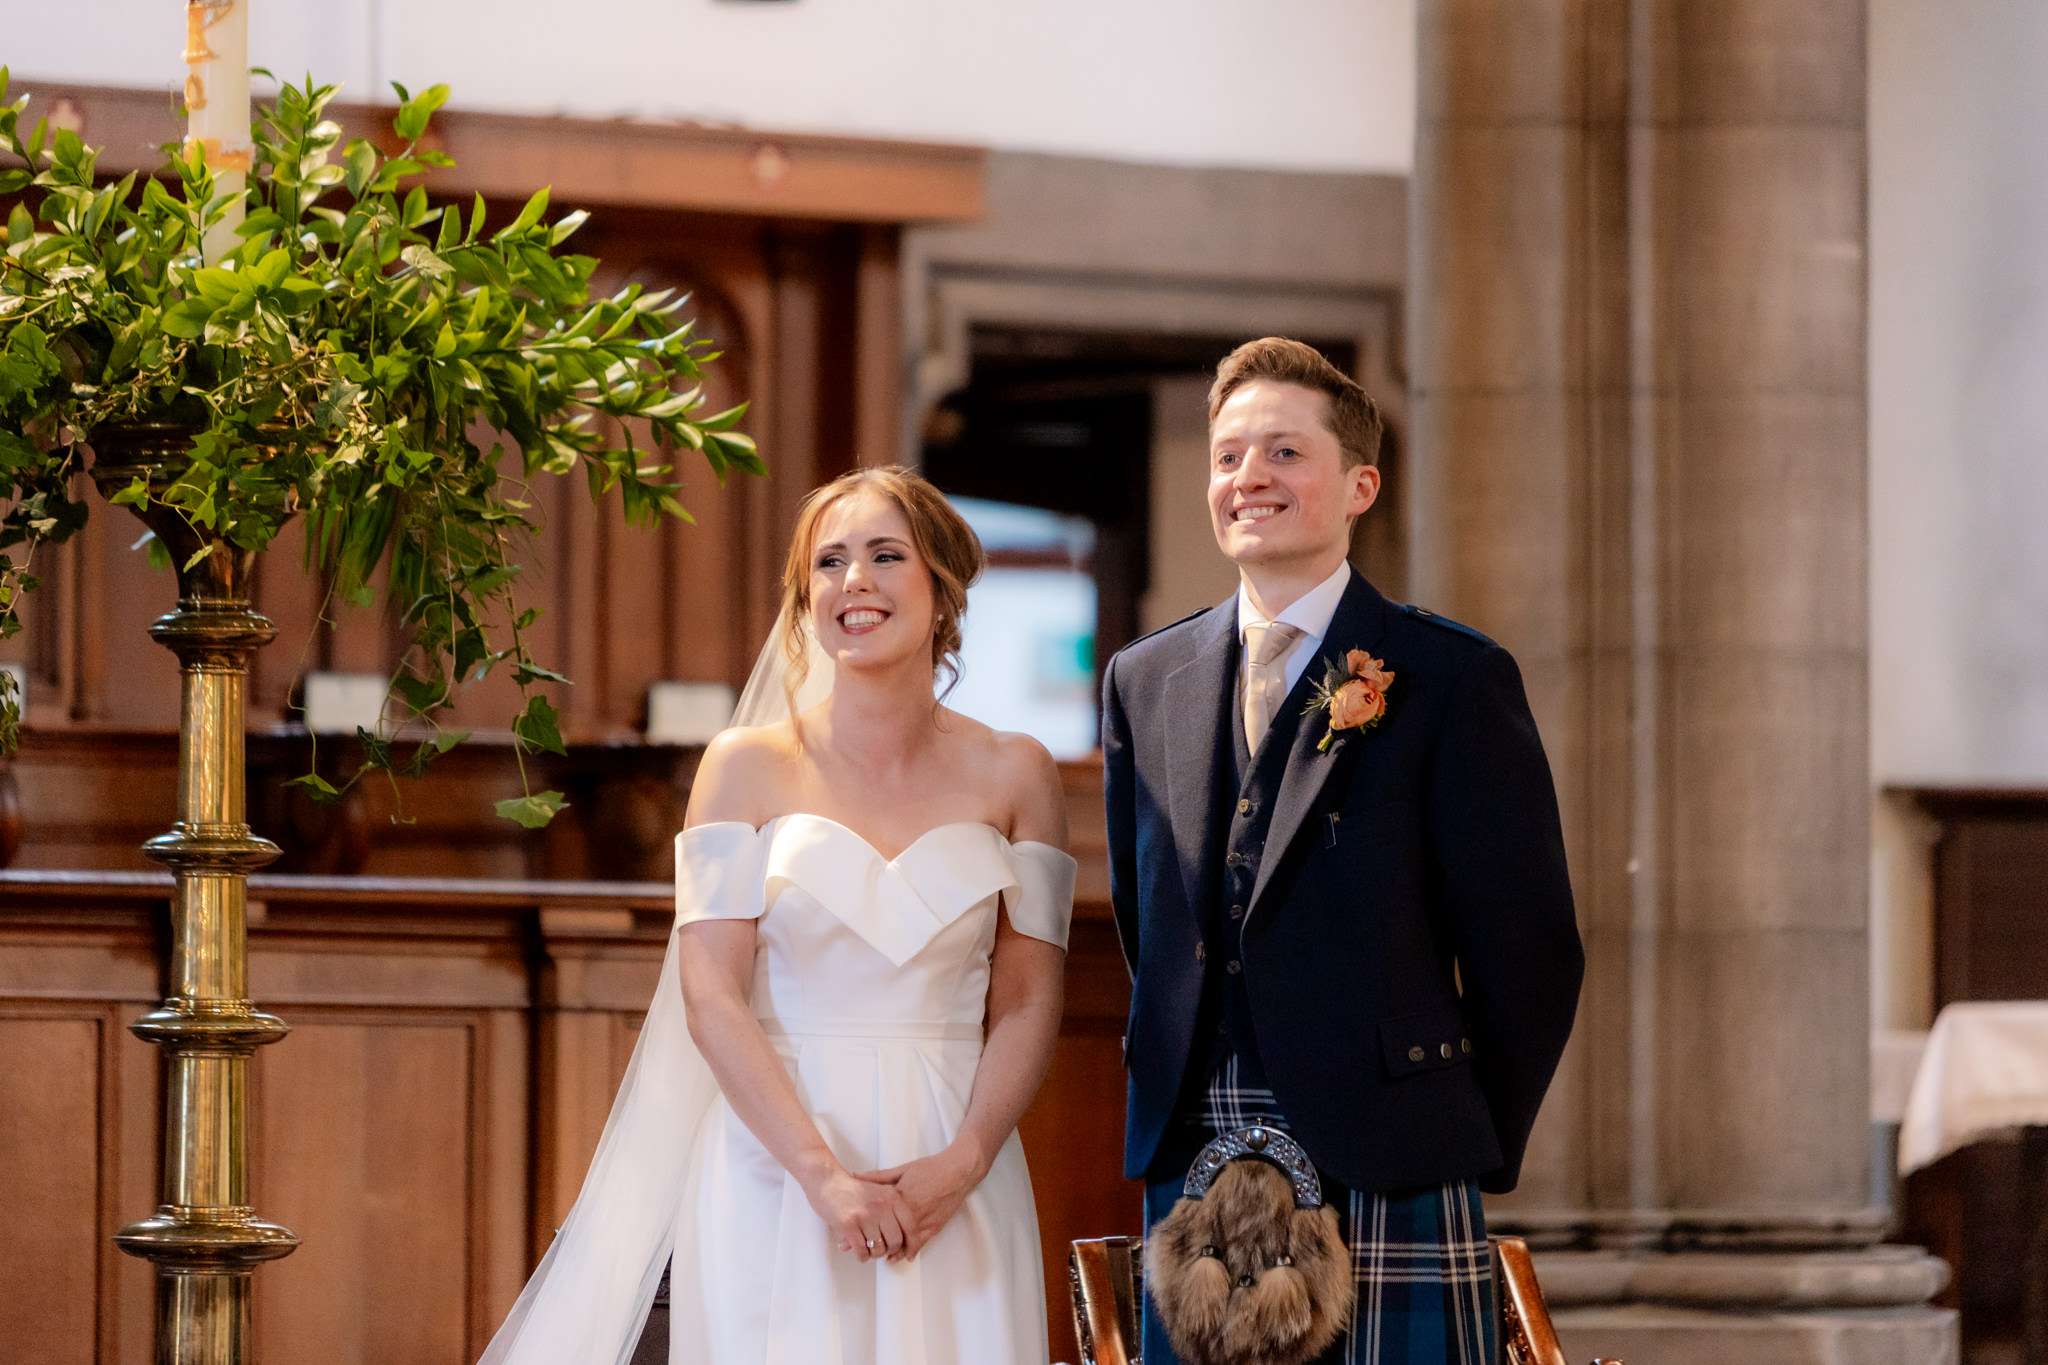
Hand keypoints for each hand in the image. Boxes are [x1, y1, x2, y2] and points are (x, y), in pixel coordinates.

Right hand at [802, 1166, 910, 1262]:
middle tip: (883, 1251)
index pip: (910, 1225)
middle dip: (889, 1250)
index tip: (908, 1253)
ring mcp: (865, 1215)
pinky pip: (862, 1251)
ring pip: (878, 1249)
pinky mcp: (849, 1225)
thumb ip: (893, 1208)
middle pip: (895, 1241)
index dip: (911, 1243)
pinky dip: (862, 1256)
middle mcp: (881, 1206)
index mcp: (891, 1197)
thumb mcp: (879, 1190)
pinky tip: (860, 1253)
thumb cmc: (852, 1189)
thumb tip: (906, 1234)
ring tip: (869, 1249)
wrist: (827, 1181)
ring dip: (874, 1254)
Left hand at [860, 1140, 988, 1260]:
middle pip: (888, 1233)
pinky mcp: (935, 1227)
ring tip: (882, 1256)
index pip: (876, 1216)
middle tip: (862, 1249)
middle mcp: (910, 1213)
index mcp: (899, 1198)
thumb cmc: (930, 1168)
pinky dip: (912, 1250)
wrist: (957, 1172)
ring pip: (903, 1242)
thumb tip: (856, 1175)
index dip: (863, 1227)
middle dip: (875, 1242)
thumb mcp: (902, 1169)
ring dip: (892, 1250)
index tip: (852, 1234)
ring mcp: (923, 1222)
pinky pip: (920, 1243)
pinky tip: (905, 1256)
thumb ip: (878, 1176)